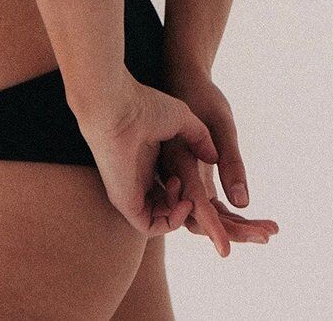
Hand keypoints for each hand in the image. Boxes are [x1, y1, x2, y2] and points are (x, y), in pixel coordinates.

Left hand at [75, 69, 219, 238]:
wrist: (118, 108)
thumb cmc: (144, 106)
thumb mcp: (181, 120)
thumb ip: (200, 138)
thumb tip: (214, 157)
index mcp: (150, 159)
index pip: (175, 186)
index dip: (197, 191)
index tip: (214, 191)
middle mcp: (140, 178)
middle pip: (171, 205)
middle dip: (195, 211)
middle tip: (213, 209)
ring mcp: (132, 192)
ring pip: (163, 217)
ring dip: (183, 213)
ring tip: (189, 198)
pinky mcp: (125, 203)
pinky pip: (150, 226)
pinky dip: (171, 221)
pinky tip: (182, 203)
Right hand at [156, 66, 279, 255]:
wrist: (184, 77)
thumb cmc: (203, 96)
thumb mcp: (222, 124)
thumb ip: (230, 162)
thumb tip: (242, 203)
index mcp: (179, 160)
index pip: (196, 202)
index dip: (213, 228)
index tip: (228, 251)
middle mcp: (175, 174)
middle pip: (201, 215)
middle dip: (234, 229)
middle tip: (268, 233)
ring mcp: (183, 177)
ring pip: (206, 213)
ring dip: (236, 225)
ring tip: (270, 230)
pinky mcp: (193, 176)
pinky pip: (209, 203)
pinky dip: (231, 213)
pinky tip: (255, 217)